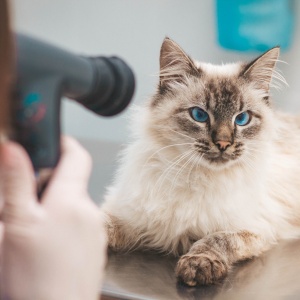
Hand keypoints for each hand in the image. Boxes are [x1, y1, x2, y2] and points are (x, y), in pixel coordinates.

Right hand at [0, 137, 106, 299]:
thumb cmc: (34, 277)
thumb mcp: (17, 224)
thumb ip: (17, 183)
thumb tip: (13, 148)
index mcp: (71, 199)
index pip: (77, 155)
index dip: (64, 144)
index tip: (50, 142)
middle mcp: (89, 210)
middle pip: (72, 181)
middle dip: (50, 183)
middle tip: (27, 199)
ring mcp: (96, 228)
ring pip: (74, 204)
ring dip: (56, 206)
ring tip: (36, 228)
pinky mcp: (97, 244)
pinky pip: (81, 223)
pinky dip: (66, 223)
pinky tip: (50, 244)